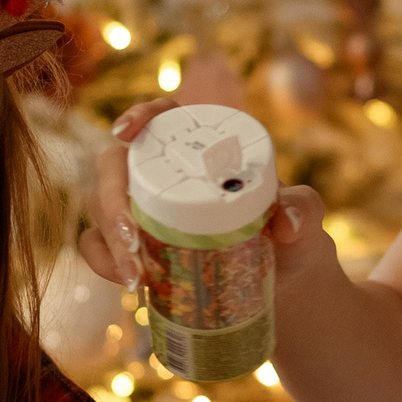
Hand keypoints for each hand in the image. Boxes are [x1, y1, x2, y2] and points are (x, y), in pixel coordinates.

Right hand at [75, 98, 333, 298]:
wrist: (283, 285)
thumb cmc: (291, 238)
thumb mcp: (304, 220)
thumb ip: (303, 211)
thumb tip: (284, 223)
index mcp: (202, 151)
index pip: (163, 119)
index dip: (140, 116)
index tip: (127, 133)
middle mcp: (165, 173)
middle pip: (117, 166)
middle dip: (113, 200)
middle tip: (132, 240)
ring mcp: (143, 208)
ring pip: (101, 207)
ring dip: (107, 240)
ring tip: (135, 276)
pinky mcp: (132, 244)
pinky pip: (97, 244)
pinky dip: (102, 261)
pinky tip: (129, 283)